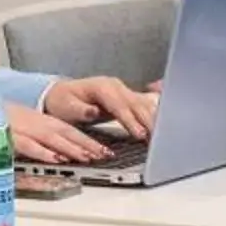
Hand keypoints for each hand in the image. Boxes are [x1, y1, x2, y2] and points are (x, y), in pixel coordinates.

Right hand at [5, 103, 110, 164]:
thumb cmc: (0, 121)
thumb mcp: (25, 128)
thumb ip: (44, 139)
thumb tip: (63, 153)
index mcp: (41, 121)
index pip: (69, 130)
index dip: (87, 140)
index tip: (105, 150)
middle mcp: (35, 123)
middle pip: (65, 132)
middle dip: (86, 144)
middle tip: (104, 155)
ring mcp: (22, 128)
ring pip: (50, 138)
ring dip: (70, 147)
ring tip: (86, 157)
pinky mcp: (8, 137)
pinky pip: (27, 144)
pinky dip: (42, 151)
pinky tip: (55, 158)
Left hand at [40, 76, 158, 140]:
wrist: (62, 94)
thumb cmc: (63, 101)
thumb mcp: (66, 107)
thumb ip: (81, 110)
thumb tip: (94, 111)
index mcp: (101, 87)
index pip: (119, 105)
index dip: (130, 120)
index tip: (139, 134)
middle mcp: (115, 86)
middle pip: (136, 104)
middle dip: (148, 121)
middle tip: (157, 138)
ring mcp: (123, 90)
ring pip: (143, 104)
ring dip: (154, 119)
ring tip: (162, 136)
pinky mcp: (126, 97)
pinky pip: (143, 106)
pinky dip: (153, 116)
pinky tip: (162, 126)